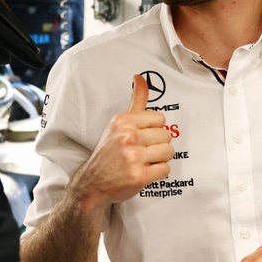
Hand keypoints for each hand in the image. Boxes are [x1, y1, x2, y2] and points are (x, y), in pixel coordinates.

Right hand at [68, 75, 173, 215]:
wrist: (92, 184)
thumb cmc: (109, 152)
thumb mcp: (118, 124)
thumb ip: (135, 101)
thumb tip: (140, 77)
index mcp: (122, 121)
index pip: (160, 119)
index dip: (154, 130)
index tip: (142, 137)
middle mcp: (127, 137)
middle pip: (166, 135)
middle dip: (157, 145)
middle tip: (142, 152)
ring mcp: (133, 157)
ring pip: (168, 152)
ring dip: (159, 159)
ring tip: (144, 162)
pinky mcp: (139, 176)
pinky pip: (165, 169)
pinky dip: (158, 173)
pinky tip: (144, 172)